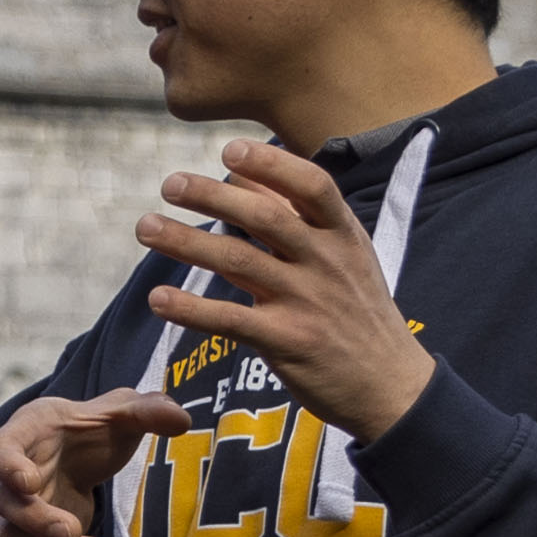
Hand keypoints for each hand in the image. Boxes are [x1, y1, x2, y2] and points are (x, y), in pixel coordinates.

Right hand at [0, 384, 166, 536]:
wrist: (76, 453)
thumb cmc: (90, 428)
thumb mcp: (121, 411)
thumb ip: (147, 410)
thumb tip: (180, 420)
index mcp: (26, 435)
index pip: (0, 449)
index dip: (7, 466)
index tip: (28, 482)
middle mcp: (11, 479)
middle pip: (7, 506)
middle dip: (37, 523)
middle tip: (72, 533)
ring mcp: (18, 515)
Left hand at [134, 134, 428, 434]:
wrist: (390, 385)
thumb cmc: (358, 312)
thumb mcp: (346, 256)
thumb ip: (297, 217)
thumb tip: (246, 176)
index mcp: (343, 234)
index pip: (311, 186)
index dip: (271, 165)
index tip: (229, 150)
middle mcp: (325, 262)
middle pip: (264, 218)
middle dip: (213, 196)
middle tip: (171, 183)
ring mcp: (306, 302)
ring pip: (238, 262)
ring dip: (186, 242)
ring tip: (146, 227)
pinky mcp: (285, 342)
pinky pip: (230, 320)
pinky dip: (191, 309)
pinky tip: (158, 299)